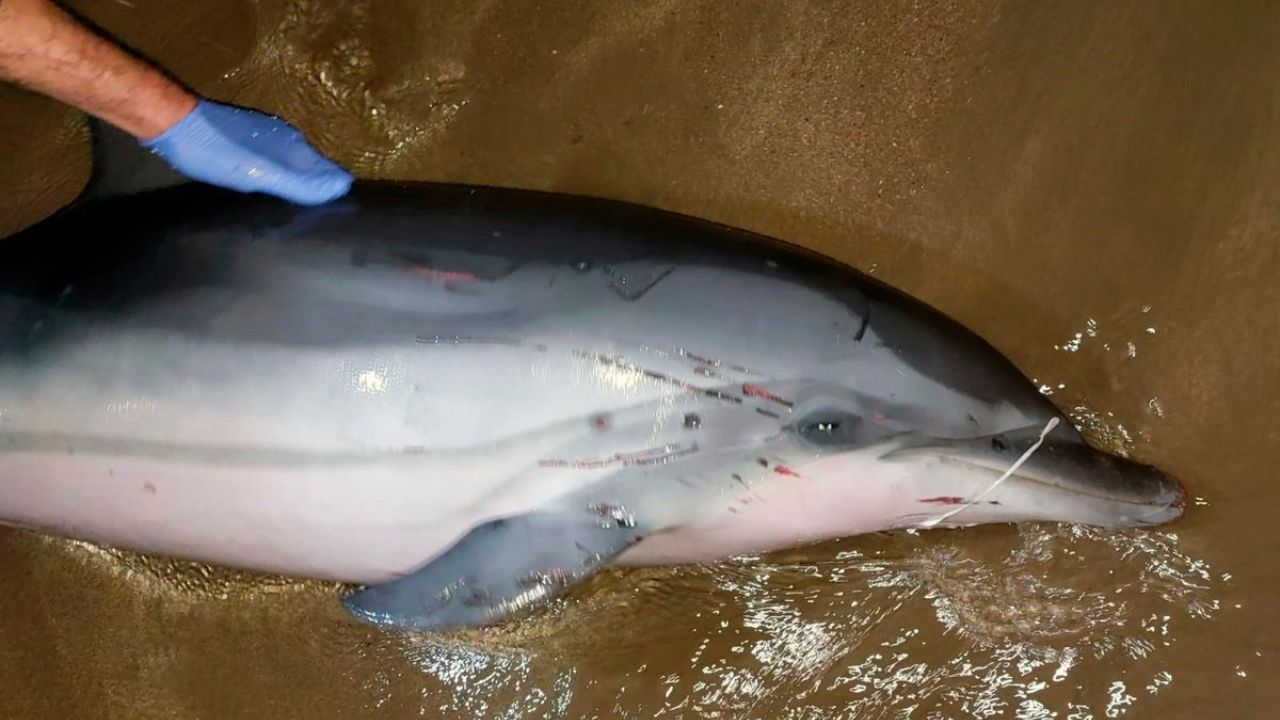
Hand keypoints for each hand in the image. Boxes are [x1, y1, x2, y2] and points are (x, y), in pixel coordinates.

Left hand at [141, 99, 353, 205]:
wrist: (172, 121)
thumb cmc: (215, 151)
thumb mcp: (258, 173)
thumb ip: (299, 183)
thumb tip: (341, 188)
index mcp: (290, 145)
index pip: (325, 169)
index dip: (335, 186)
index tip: (347, 204)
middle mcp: (282, 138)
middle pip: (312, 164)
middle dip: (324, 182)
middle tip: (334, 205)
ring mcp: (263, 136)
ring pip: (293, 160)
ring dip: (304, 177)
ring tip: (312, 197)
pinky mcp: (245, 137)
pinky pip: (275, 157)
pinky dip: (282, 172)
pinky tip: (276, 181)